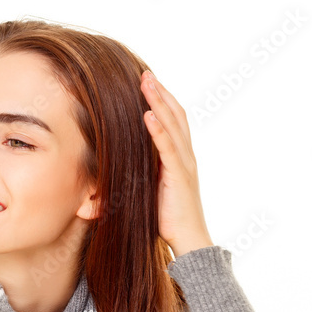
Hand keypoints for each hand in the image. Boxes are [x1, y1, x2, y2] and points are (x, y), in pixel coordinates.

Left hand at [140, 70, 212, 257]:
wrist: (188, 239)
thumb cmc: (168, 217)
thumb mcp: (154, 186)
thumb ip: (146, 170)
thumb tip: (123, 161)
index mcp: (181, 156)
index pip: (174, 120)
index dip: (163, 100)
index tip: (147, 82)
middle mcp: (186, 155)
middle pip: (175, 115)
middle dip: (160, 92)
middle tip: (145, 73)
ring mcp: (184, 164)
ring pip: (172, 125)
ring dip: (158, 101)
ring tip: (146, 82)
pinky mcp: (179, 176)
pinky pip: (168, 148)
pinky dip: (158, 129)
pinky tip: (148, 115)